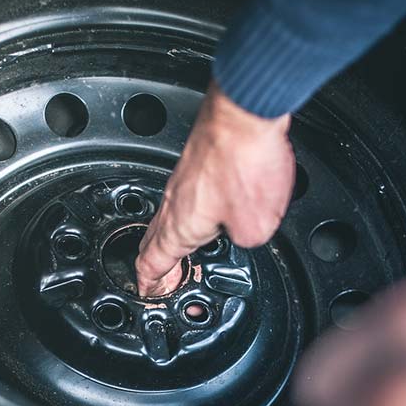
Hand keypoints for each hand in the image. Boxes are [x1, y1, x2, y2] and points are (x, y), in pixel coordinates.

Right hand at [135, 82, 294, 295]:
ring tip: (180, 252)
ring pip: (168, 217)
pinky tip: (204, 212)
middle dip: (155, 264)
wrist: (247, 112)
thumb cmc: (245, 161)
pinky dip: (187, 214)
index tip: (148, 293)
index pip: (151, 263)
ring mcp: (183, 180)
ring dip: (171, 238)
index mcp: (179, 226)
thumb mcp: (257, 226)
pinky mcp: (198, 162)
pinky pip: (185, 197)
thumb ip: (247, 240)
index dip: (149, 284)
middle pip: (153, 241)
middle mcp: (173, 203)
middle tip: (160, 279)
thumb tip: (244, 233)